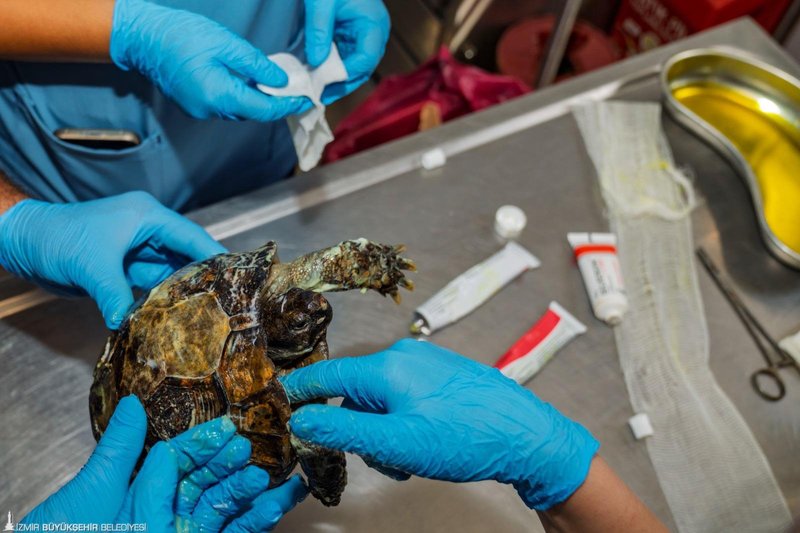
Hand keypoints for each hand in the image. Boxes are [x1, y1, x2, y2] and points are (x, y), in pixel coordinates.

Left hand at [0, 191, 225, 328]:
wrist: (23, 241)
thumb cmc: (56, 237)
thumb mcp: (91, 266)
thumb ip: (116, 297)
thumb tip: (131, 325)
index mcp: (148, 216)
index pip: (192, 237)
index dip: (215, 256)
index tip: (237, 276)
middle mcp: (148, 232)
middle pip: (187, 256)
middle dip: (204, 277)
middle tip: (226, 301)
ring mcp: (137, 250)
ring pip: (171, 273)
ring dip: (182, 292)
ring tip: (205, 312)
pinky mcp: (125, 268)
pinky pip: (152, 285)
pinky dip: (161, 299)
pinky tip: (174, 315)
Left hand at [23, 396, 307, 531]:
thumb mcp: (94, 490)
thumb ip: (121, 449)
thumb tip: (132, 403)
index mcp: (138, 491)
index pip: (178, 458)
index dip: (203, 441)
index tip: (227, 425)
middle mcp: (164, 512)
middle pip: (208, 481)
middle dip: (233, 463)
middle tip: (252, 446)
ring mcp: (183, 531)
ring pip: (226, 508)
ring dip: (251, 490)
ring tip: (277, 473)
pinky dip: (257, 519)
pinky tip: (278, 502)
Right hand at [110, 0, 309, 120]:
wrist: (142, 37)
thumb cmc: (181, 35)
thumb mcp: (226, 43)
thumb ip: (256, 65)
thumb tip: (280, 81)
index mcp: (219, 95)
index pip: (263, 109)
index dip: (287, 106)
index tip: (306, 100)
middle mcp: (210, 110)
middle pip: (253, 113)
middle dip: (276, 104)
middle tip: (297, 92)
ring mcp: (200, 110)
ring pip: (239, 110)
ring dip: (259, 100)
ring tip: (278, 86)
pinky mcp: (194, 105)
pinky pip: (225, 105)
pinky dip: (241, 97)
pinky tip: (251, 83)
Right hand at [280, 339, 599, 510]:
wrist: (527, 436)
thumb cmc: (466, 437)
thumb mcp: (396, 442)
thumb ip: (343, 429)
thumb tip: (302, 420)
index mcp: (387, 366)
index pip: (328, 374)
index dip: (300, 391)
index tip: (279, 403)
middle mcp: (404, 356)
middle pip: (356, 393)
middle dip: (359, 428)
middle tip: (382, 457)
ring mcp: (426, 364)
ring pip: (382, 400)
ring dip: (384, 432)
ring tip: (411, 456)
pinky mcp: (443, 376)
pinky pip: (405, 398)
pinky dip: (404, 423)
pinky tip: (425, 445)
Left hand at [304, 0, 389, 103]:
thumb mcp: (321, 3)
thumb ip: (318, 32)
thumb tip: (315, 62)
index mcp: (374, 25)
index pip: (365, 59)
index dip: (345, 74)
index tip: (324, 83)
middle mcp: (375, 34)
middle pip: (362, 68)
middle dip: (341, 83)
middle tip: (319, 95)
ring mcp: (366, 36)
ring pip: (355, 66)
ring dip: (337, 78)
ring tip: (317, 90)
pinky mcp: (355, 36)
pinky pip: (347, 58)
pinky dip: (334, 67)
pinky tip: (319, 75)